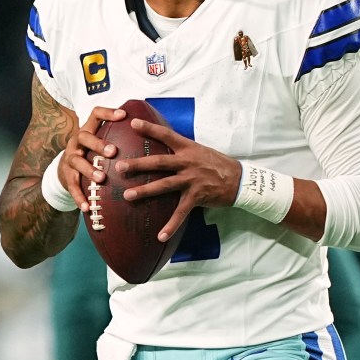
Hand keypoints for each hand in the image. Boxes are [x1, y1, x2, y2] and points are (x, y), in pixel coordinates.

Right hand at [60, 106, 125, 210]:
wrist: (64, 169)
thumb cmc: (92, 152)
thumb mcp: (100, 140)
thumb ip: (119, 135)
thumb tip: (152, 130)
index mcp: (88, 129)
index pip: (96, 114)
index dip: (108, 113)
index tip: (123, 115)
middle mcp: (77, 142)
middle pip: (84, 137)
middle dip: (98, 143)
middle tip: (113, 151)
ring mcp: (70, 158)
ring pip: (77, 161)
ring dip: (89, 170)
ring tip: (101, 179)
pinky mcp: (67, 176)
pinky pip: (72, 186)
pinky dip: (80, 197)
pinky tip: (88, 207)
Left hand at [115, 118, 241, 241]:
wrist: (240, 179)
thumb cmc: (218, 164)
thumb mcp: (200, 151)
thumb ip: (182, 150)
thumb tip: (163, 146)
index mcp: (188, 148)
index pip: (166, 135)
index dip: (150, 128)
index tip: (134, 123)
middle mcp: (188, 162)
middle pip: (159, 162)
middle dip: (138, 164)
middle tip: (119, 166)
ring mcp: (191, 180)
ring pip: (164, 185)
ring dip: (145, 191)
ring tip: (128, 195)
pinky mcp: (197, 196)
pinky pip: (181, 212)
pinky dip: (171, 225)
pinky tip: (160, 236)